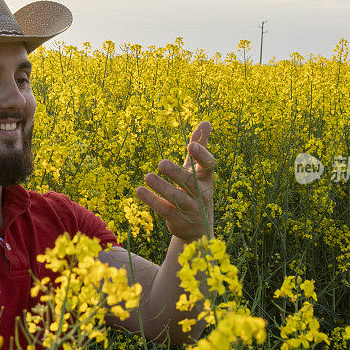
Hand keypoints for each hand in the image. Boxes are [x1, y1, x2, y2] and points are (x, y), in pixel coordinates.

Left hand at [137, 121, 214, 241]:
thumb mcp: (198, 170)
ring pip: (176, 197)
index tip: (191, 145)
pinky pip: (164, 209)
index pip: (209, 165)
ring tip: (147, 176)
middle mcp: (201, 194)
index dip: (202, 155)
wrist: (198, 228)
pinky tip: (140, 190)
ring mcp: (190, 208)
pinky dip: (152, 200)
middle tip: (161, 163)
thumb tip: (206, 122)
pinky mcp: (177, 219)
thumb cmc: (196, 190)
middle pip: (190, 182)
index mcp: (207, 178)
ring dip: (161, 187)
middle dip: (176, 172)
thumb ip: (200, 147)